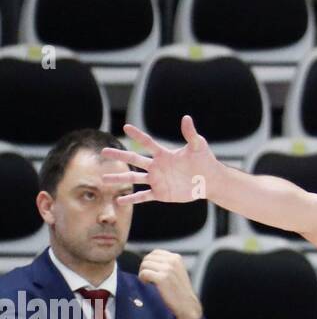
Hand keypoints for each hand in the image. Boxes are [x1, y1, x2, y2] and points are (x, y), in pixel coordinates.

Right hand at [101, 116, 221, 205]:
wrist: (210, 180)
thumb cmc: (205, 161)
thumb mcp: (198, 146)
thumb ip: (191, 134)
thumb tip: (186, 118)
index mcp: (164, 155)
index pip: (147, 143)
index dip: (138, 135)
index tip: (126, 126)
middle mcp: (157, 166)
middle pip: (134, 159)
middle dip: (119, 155)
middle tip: (103, 151)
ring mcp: (157, 180)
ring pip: (134, 178)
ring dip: (119, 178)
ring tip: (103, 178)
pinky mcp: (160, 193)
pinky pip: (143, 196)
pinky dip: (132, 199)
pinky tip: (119, 200)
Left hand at [137, 249, 202, 318]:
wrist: (187, 305)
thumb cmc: (179, 291)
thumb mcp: (177, 272)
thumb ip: (166, 264)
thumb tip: (148, 261)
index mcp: (176, 258)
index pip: (154, 253)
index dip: (149, 262)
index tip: (151, 272)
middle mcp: (173, 261)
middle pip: (148, 258)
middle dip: (144, 268)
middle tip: (148, 278)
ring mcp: (168, 269)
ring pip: (144, 265)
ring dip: (143, 273)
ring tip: (149, 282)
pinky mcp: (163, 278)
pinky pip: (144, 273)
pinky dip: (143, 279)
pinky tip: (148, 285)